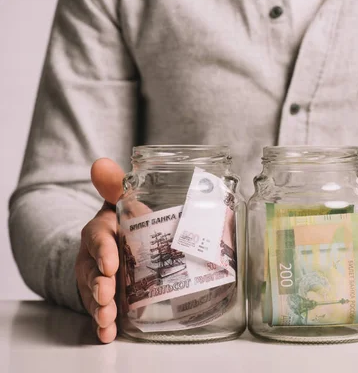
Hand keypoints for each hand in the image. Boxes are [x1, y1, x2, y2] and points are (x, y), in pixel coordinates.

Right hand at [75, 158, 124, 343]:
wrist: (117, 244)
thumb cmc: (123, 223)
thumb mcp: (121, 204)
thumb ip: (116, 187)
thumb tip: (102, 164)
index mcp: (100, 232)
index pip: (98, 239)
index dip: (104, 251)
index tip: (111, 264)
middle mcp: (93, 258)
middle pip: (92, 272)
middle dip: (98, 284)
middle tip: (107, 294)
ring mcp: (97, 279)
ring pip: (94, 294)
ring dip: (100, 308)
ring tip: (107, 319)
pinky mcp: (105, 297)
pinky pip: (101, 311)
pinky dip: (104, 324)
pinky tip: (108, 334)